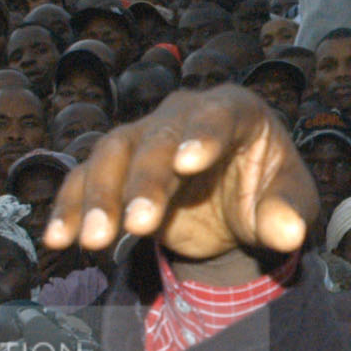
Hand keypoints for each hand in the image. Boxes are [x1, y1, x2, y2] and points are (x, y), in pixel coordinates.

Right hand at [45, 85, 316, 273]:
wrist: (237, 204)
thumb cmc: (269, 191)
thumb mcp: (291, 201)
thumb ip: (289, 213)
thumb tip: (289, 234)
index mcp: (235, 110)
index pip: (218, 115)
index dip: (203, 136)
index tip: (189, 163)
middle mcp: (183, 114)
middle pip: (157, 138)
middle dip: (145, 181)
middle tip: (139, 225)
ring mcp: (145, 136)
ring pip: (112, 153)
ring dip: (100, 197)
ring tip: (95, 241)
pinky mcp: (117, 166)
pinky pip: (85, 179)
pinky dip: (70, 207)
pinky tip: (59, 239)